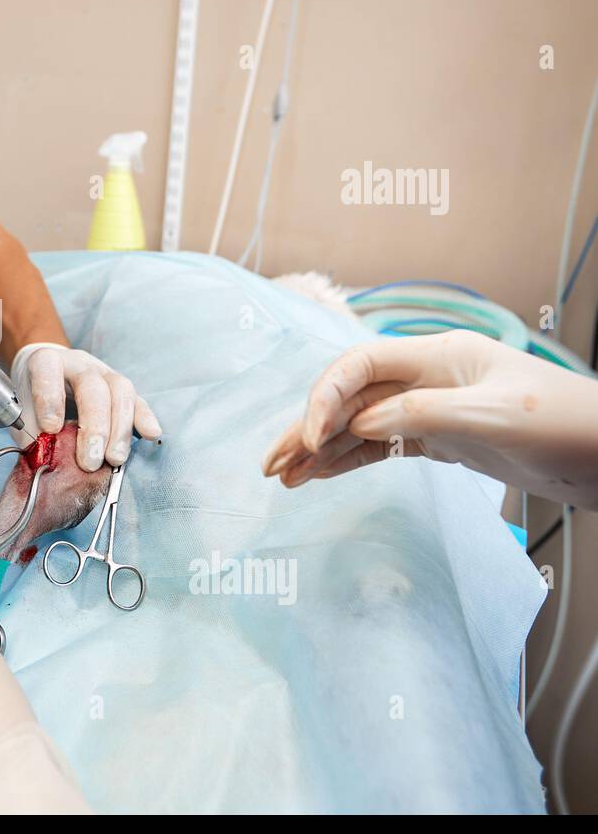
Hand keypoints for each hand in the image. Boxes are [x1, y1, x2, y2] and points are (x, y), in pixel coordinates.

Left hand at [11, 342, 161, 469]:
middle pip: (92, 387)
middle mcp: (78, 363)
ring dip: (120, 429)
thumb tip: (45, 459)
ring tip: (114, 459)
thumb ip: (29, 431)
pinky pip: (138, 399)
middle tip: (90, 462)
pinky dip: (144, 418)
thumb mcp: (21, 409)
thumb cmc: (33, 394)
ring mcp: (104, 372)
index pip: (48, 370)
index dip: (50, 399)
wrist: (48, 371)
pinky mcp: (121, 387)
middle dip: (94, 428)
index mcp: (46, 361)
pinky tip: (150, 435)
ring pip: (120, 391)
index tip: (50, 428)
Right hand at [261, 330, 597, 508]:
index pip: (358, 366)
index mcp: (437, 356)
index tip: (313, 438)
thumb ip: (422, 414)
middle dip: (308, 428)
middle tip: (272, 464)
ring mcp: (430, 408)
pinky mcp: (440, 439)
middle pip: (349, 398)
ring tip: (283, 477)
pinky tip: (318, 475)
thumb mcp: (492, 417)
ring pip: (359, 426)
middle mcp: (426, 377)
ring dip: (320, 450)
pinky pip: (379, 447)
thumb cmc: (560, 424)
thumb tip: (359, 425)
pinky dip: (347, 461)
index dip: (326, 398)